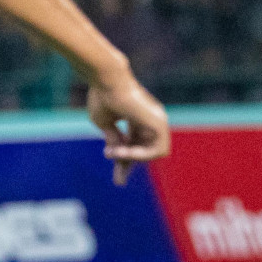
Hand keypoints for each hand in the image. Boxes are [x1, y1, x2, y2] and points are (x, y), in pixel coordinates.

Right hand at [86, 71, 170, 185]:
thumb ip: (113, 138)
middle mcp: (151, 120)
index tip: (119, 180)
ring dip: (133, 160)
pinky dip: (141, 156)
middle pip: (144, 150)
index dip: (126, 161)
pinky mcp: (159, 124)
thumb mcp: (105, 123)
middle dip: (130, 166)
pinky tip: (124, 153)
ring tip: (116, 155)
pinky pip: (157, 150)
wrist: (107, 80)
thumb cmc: (102, 97)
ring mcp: (157, 122)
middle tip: (119, 181)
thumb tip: (117, 153)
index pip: (136, 144)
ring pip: (153, 153)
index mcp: (138, 118)